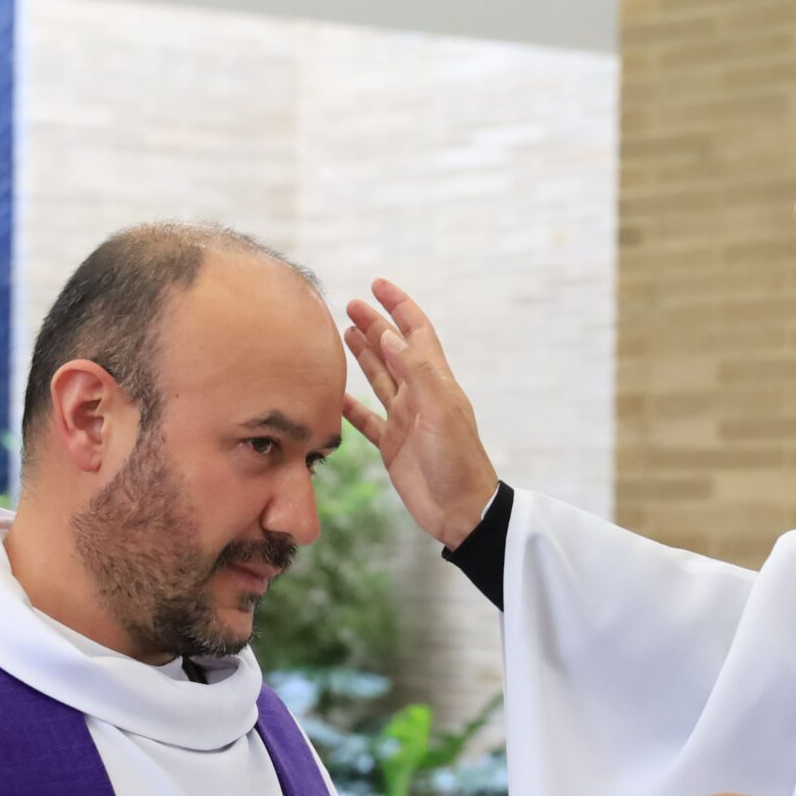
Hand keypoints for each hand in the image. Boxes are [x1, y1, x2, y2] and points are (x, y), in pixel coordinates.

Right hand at [342, 279, 500, 551]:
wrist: (461, 510)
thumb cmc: (456, 460)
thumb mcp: (439, 410)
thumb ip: (415, 371)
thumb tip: (390, 335)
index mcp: (435, 382)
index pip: (416, 332)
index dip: (399, 306)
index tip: (377, 285)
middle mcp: (419, 396)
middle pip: (393, 351)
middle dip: (375, 325)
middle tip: (349, 305)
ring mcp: (405, 420)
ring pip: (380, 379)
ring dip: (364, 355)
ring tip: (344, 334)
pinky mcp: (392, 446)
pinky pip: (368, 419)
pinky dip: (351, 405)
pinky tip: (334, 394)